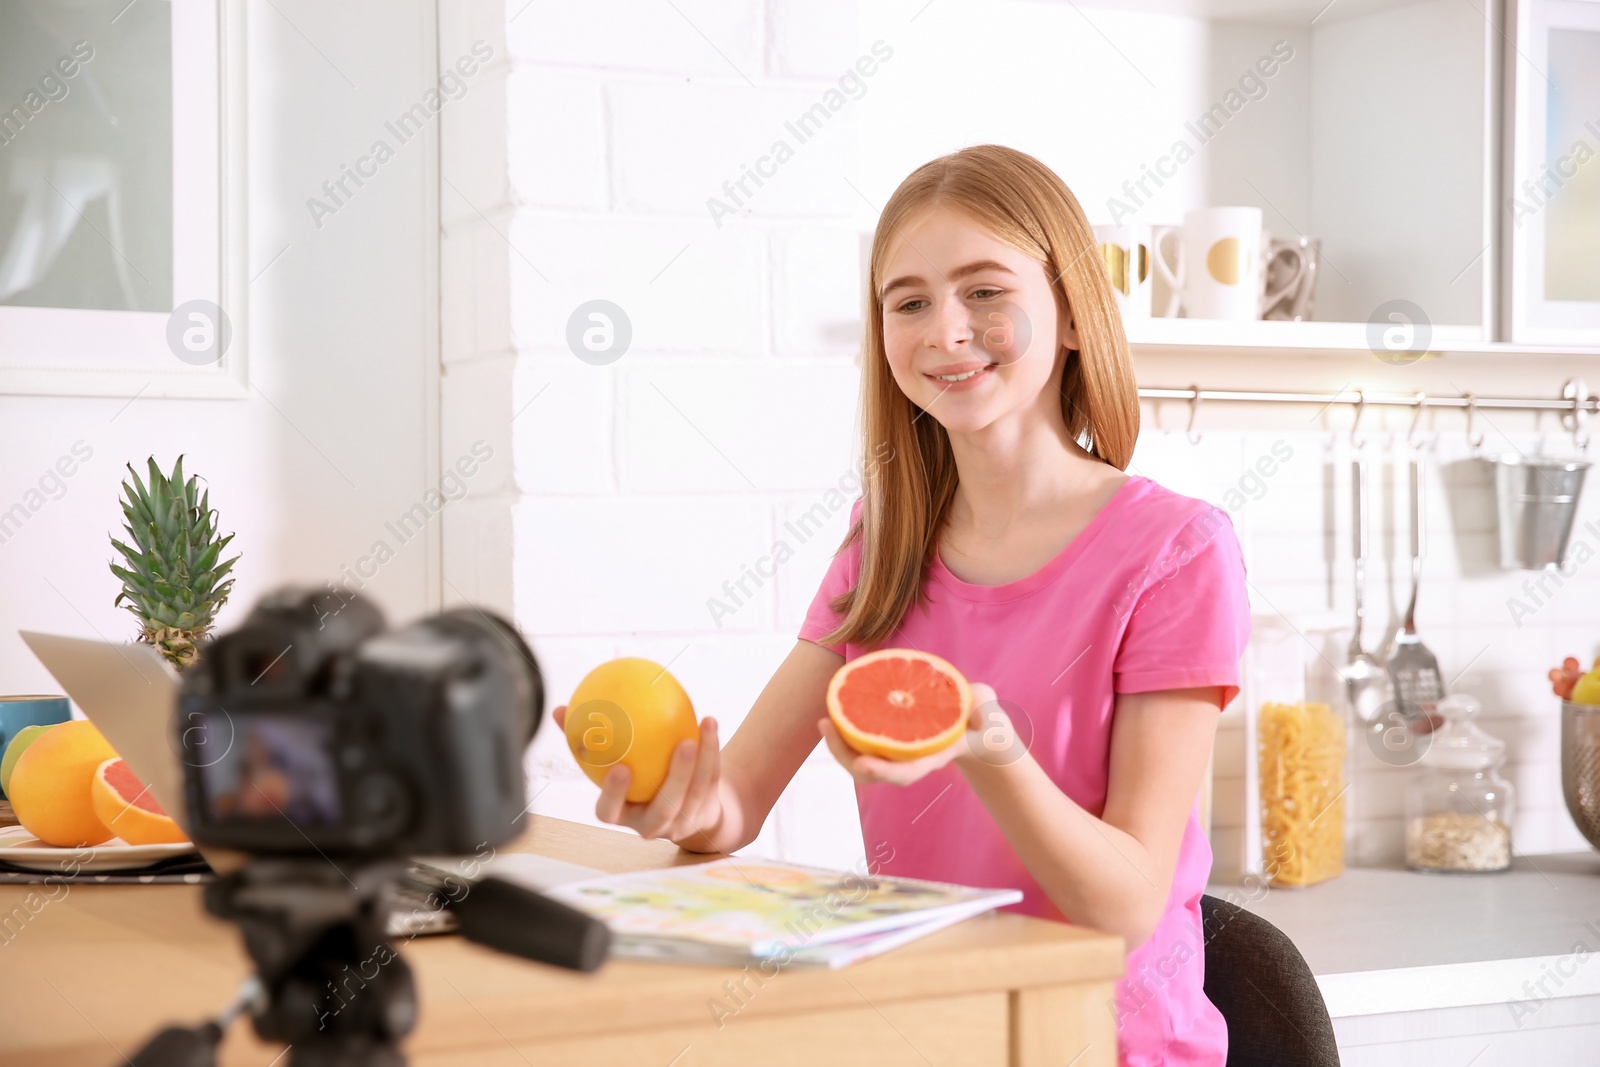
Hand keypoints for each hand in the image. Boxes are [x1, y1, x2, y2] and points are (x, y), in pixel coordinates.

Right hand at [552, 705, 724, 849]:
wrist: (675, 806)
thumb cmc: (631, 777)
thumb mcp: (609, 763)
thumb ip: (584, 743)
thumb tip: (559, 711)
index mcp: (623, 814)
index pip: (611, 812)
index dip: (615, 795)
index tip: (620, 767)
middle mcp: (652, 824)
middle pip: (665, 808)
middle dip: (676, 778)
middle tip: (681, 744)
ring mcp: (680, 822)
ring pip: (694, 793)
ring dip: (702, 759)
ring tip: (702, 726)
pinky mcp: (704, 812)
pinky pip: (710, 780)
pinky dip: (712, 751)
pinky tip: (709, 722)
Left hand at [819, 682, 1017, 786]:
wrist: (977, 729)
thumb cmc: (981, 720)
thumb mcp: (987, 709)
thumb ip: (984, 710)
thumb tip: (976, 720)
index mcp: (932, 757)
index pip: (906, 772)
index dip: (883, 772)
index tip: (861, 764)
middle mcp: (910, 760)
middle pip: (871, 773)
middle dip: (845, 757)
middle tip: (826, 726)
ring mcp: (898, 754)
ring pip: (861, 761)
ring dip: (839, 747)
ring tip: (825, 722)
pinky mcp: (891, 742)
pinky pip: (863, 745)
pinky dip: (847, 734)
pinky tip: (836, 712)